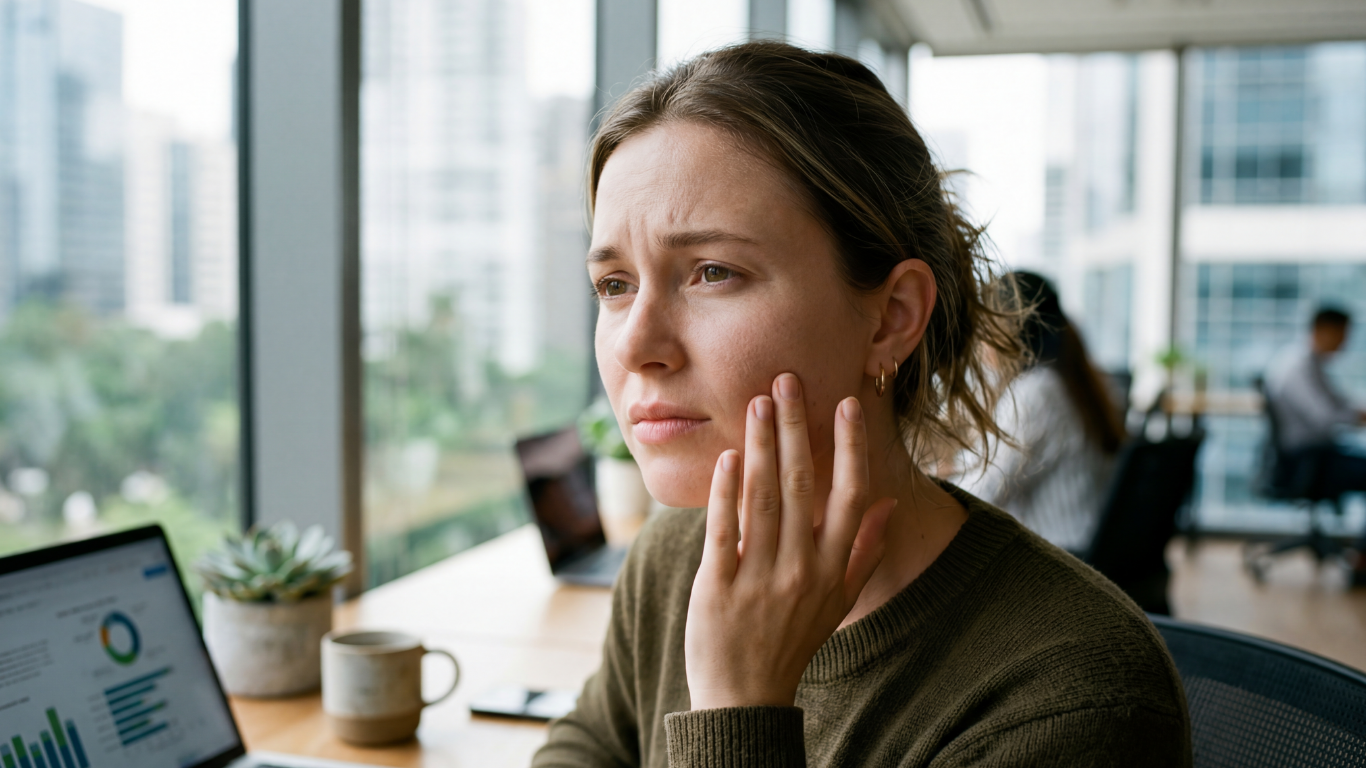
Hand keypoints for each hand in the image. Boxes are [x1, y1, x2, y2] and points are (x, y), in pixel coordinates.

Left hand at [684, 372, 894, 709]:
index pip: (849, 496)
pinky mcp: (718, 585)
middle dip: (795, 428)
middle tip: (786, 380)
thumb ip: (863, 553)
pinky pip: (723, 528)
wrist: (745, 696)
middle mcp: (800, 568)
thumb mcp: (838, 603)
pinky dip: (726, 489)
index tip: (845, 404)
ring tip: (757, 401)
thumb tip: (885, 506)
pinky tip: (729, 455)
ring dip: (761, 444)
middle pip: (801, 484)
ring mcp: (759, 576)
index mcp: (832, 569)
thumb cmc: (792, 643)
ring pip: (762, 497)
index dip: (849, 448)